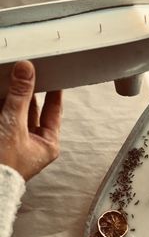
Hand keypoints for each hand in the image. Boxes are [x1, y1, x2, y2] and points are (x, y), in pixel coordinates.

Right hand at [0, 61, 61, 180]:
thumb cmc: (4, 165)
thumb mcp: (14, 124)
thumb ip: (20, 96)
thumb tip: (26, 71)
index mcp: (48, 143)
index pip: (54, 111)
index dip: (54, 92)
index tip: (56, 76)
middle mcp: (35, 142)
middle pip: (34, 110)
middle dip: (29, 92)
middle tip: (29, 73)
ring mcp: (18, 142)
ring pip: (17, 113)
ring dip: (13, 98)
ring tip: (13, 79)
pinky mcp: (4, 140)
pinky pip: (6, 118)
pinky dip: (4, 106)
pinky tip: (2, 93)